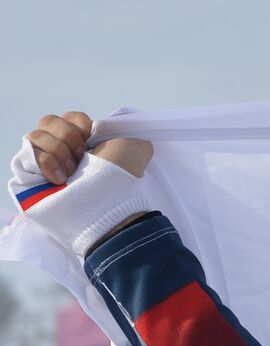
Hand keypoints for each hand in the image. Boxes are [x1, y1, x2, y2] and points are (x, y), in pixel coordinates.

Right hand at [25, 111, 152, 183]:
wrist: (111, 200)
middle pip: (48, 121)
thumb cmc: (123, 176)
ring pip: (36, 135)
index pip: (69, 117)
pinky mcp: (31, 173)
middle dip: (68, 137)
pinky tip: (60, 179)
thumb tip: (113, 123)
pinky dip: (47, 163)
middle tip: (83, 159)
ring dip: (60, 152)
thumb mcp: (135, 144)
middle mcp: (62, 148)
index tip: (93, 142)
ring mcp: (45, 161)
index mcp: (83, 141)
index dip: (81, 126)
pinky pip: (30, 153)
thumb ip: (123, 127)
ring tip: (73, 173)